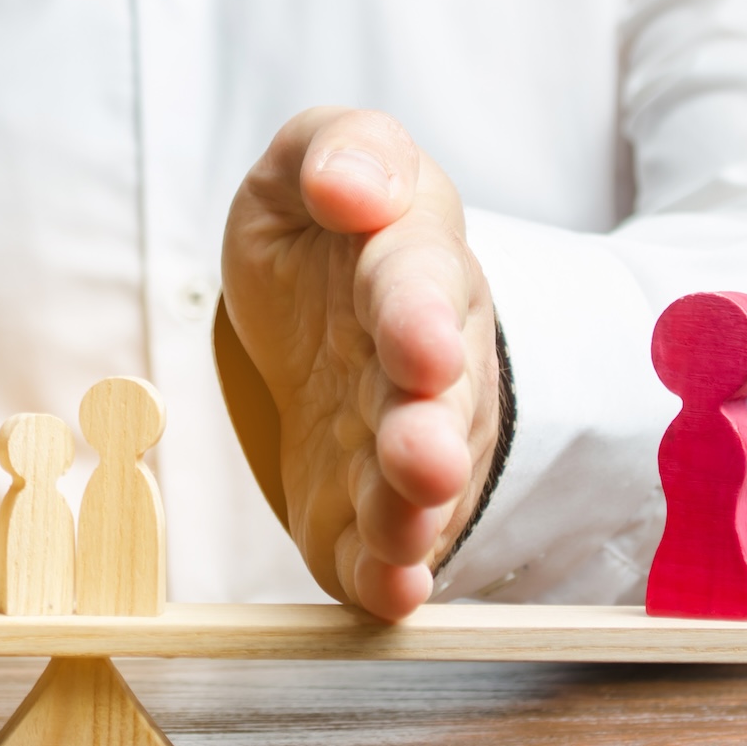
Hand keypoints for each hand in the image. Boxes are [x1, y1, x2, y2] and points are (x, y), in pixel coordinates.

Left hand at [221, 108, 501, 620]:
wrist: (324, 320)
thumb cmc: (325, 239)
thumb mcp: (313, 165)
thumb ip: (340, 152)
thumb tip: (347, 183)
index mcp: (408, 264)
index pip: (415, 283)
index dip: (418, 318)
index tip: (419, 348)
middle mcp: (424, 363)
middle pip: (434, 400)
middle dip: (428, 432)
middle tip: (422, 459)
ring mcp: (403, 442)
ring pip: (418, 484)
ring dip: (412, 512)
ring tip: (403, 532)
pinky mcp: (369, 510)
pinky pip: (386, 549)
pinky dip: (389, 575)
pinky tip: (391, 594)